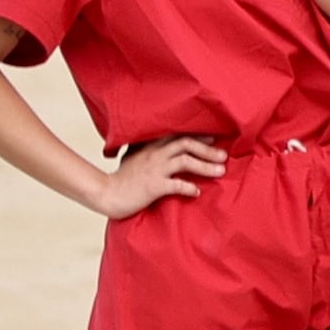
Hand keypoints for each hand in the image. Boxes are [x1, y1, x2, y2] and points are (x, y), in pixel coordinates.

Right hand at [98, 137, 223, 218]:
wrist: (105, 194)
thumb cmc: (123, 179)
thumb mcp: (135, 158)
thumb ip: (149, 150)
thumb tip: (166, 148)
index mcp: (150, 147)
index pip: (177, 135)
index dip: (198, 136)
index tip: (214, 138)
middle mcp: (153, 155)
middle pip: (185, 144)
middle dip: (207, 149)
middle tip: (224, 156)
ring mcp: (153, 170)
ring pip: (185, 161)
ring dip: (205, 166)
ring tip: (220, 171)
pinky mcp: (152, 186)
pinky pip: (176, 185)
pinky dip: (189, 188)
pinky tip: (197, 192)